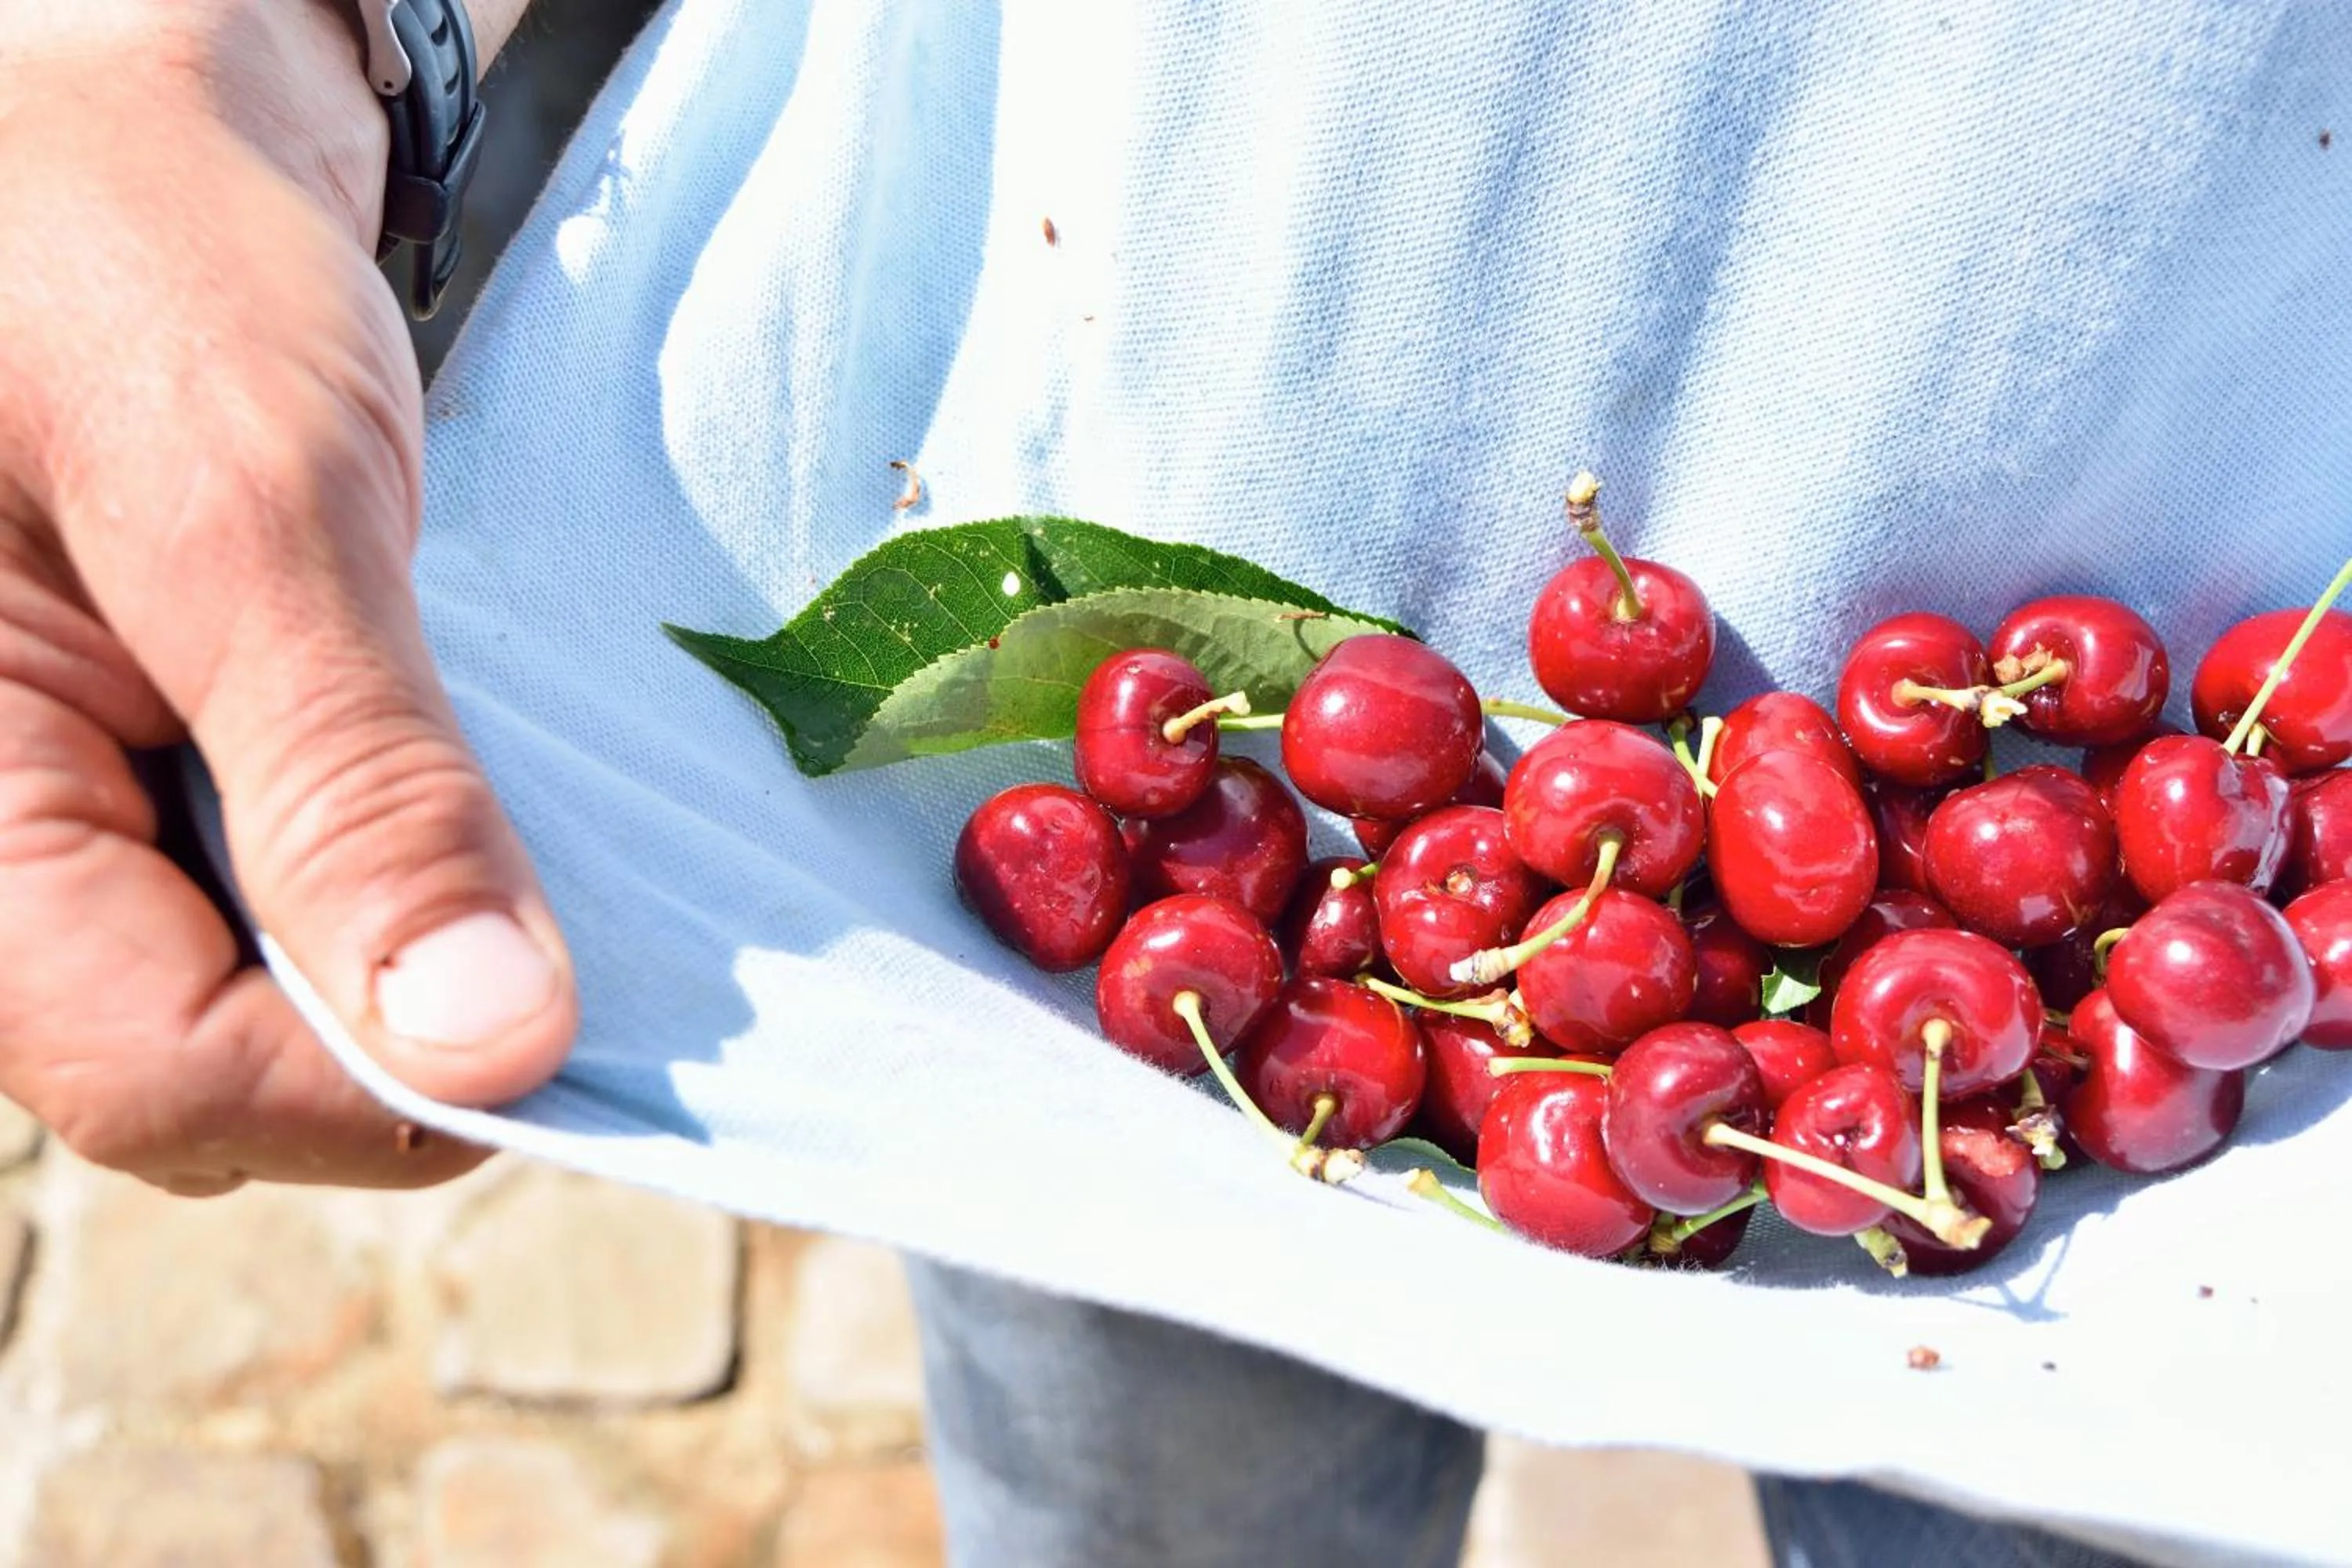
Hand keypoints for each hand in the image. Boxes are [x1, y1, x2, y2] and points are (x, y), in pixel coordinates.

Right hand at [0, 0, 575, 1192]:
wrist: (132, 145)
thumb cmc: (134, 255)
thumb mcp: (248, 497)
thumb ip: (354, 777)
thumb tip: (488, 1045)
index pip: (154, 1074)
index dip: (376, 1088)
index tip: (571, 1023)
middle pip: (207, 1075)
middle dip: (403, 1033)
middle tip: (572, 909)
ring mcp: (75, 832)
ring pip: (260, 1018)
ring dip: (415, 962)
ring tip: (523, 841)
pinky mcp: (158, 797)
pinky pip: (287, 920)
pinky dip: (403, 892)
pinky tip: (476, 817)